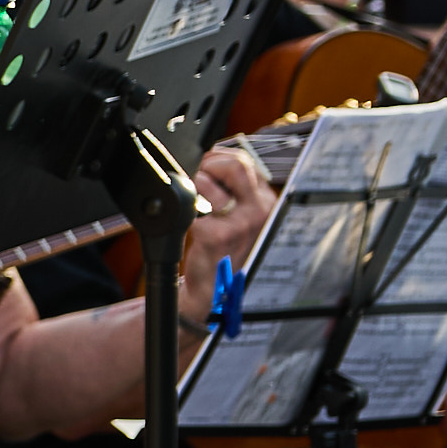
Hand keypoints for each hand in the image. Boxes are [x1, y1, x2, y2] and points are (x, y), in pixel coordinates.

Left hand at [184, 139, 275, 280]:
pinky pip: (191, 207)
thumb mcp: (239, 215)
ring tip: (190, 205)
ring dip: (189, 187)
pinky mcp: (218, 235)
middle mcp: (260, 210)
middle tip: (194, 180)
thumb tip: (212, 158)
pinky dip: (181, 210)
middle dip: (205, 165)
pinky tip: (186, 224)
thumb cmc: (223, 249)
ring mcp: (241, 223)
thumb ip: (233, 187)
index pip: (243, 161)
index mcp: (265, 201)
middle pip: (234, 164)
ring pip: (206, 181)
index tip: (203, 168)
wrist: (215, 289)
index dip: (216, 159)